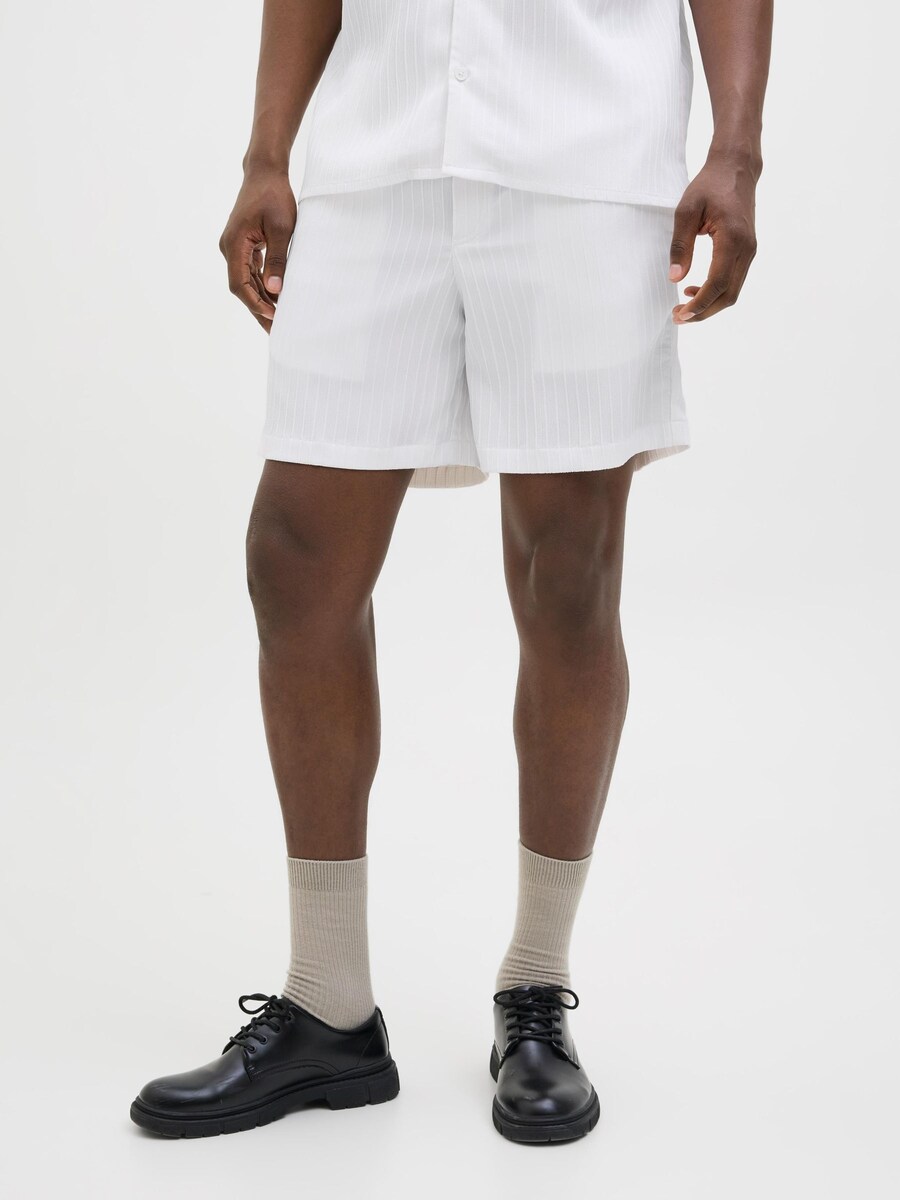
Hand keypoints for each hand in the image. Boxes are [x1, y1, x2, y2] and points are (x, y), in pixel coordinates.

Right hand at [219, 168, 297, 332]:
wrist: (265, 173)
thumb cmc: (274, 195)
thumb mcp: (282, 228)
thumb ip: (278, 259)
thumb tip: (275, 289)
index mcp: (234, 244)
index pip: (240, 284)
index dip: (255, 303)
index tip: (272, 317)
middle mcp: (230, 248)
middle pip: (242, 288)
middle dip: (259, 309)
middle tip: (277, 331)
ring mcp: (235, 248)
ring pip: (247, 282)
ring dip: (262, 300)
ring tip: (279, 320)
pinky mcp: (244, 246)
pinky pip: (251, 272)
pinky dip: (263, 287)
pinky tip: (276, 300)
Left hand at [669, 153, 758, 323]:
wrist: (736, 168)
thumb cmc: (709, 185)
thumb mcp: (686, 211)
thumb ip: (680, 245)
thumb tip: (675, 278)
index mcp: (732, 238)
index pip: (717, 283)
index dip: (699, 304)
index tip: (680, 314)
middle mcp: (746, 248)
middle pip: (728, 294)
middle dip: (703, 311)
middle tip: (678, 316)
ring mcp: (750, 250)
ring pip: (732, 291)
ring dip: (709, 304)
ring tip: (684, 306)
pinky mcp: (747, 251)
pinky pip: (734, 280)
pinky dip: (716, 292)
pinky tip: (694, 290)